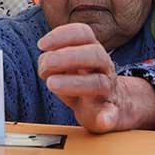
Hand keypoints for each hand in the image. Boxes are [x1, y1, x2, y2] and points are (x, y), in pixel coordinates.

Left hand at [37, 23, 154, 133]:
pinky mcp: (110, 113)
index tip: (41, 44)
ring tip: (51, 84)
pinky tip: (104, 121)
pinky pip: (113, 114)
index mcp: (92, 51)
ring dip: (74, 83)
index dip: (62, 35)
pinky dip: (108, 117)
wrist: (113, 105)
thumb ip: (55, 61)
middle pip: (94, 54)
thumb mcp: (68, 66)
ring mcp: (107, 90)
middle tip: (46, 64)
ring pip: (98, 83)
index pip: (83, 33)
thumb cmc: (83, 80)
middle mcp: (103, 67)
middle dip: (67, 56)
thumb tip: (44, 61)